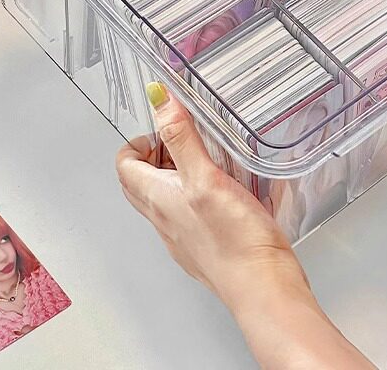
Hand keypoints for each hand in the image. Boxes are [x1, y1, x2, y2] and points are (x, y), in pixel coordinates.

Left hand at [117, 84, 374, 369]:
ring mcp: (183, 237)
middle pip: (142, 182)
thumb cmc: (234, 238)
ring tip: (210, 158)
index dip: (139, 141)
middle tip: (185, 139)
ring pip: (166, 198)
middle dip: (158, 154)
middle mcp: (164, 220)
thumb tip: (159, 99)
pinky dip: (200, 193)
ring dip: (180, 172)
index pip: (124, 165)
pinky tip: (229, 190)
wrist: (262, 287)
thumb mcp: (205, 177)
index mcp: (157, 200)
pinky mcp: (205, 246)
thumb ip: (182, 137)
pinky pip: (190, 214)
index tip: (166, 127)